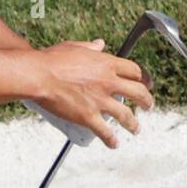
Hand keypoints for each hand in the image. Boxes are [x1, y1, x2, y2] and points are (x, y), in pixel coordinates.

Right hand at [30, 39, 153, 148]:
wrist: (38, 75)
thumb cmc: (52, 60)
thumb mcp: (75, 47)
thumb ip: (90, 47)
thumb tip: (100, 44)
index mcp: (107, 64)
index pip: (134, 71)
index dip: (143, 78)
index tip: (145, 82)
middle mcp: (108, 82)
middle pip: (138, 92)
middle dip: (146, 100)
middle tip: (148, 105)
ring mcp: (100, 100)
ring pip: (126, 115)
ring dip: (133, 124)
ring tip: (136, 128)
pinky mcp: (88, 116)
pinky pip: (105, 132)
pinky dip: (111, 140)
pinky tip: (114, 144)